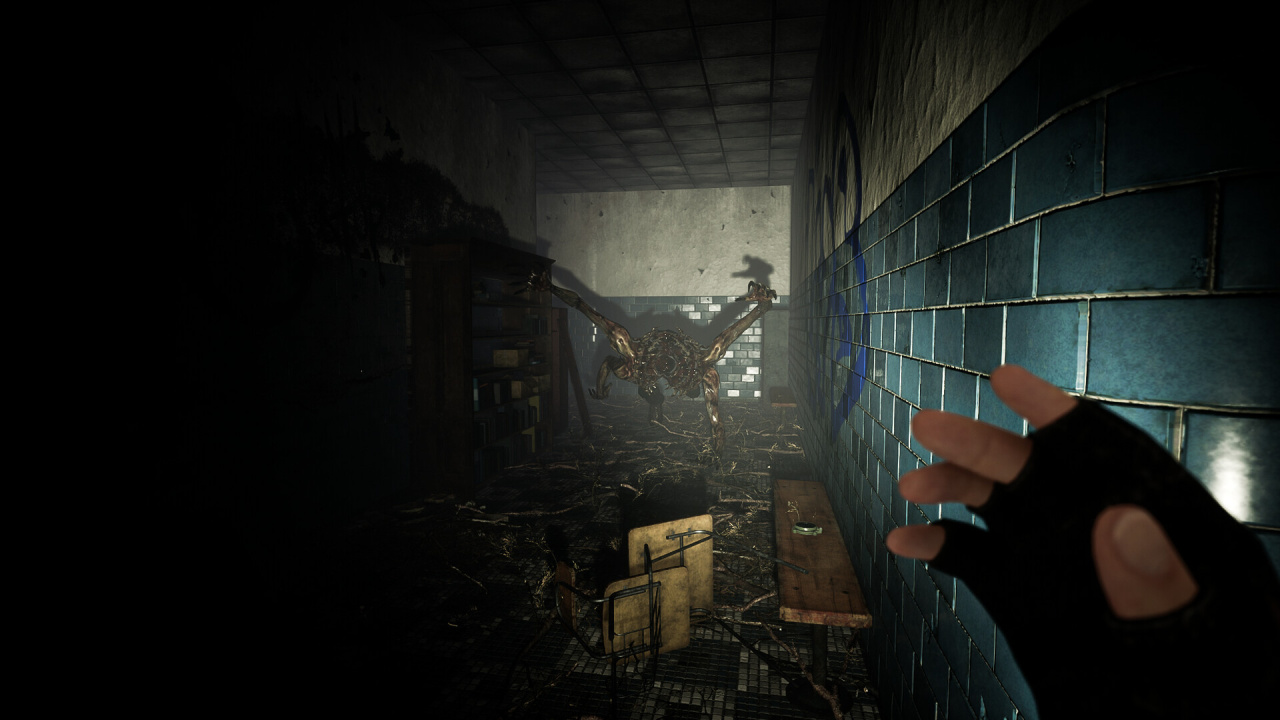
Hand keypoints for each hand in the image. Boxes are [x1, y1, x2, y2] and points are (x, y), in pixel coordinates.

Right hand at [885, 364, 1197, 618]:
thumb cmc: (1206, 684)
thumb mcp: (1197, 639)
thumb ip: (1160, 585)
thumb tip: (1122, 523)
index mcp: (1150, 522)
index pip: (1103, 452)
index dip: (1054, 414)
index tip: (1006, 382)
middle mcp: (1092, 528)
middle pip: (1031, 471)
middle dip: (979, 445)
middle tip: (928, 426)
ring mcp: (1052, 559)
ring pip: (992, 506)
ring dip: (948, 487)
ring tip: (911, 485)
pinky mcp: (1019, 595)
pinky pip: (968, 561)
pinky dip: (932, 546)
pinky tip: (904, 540)